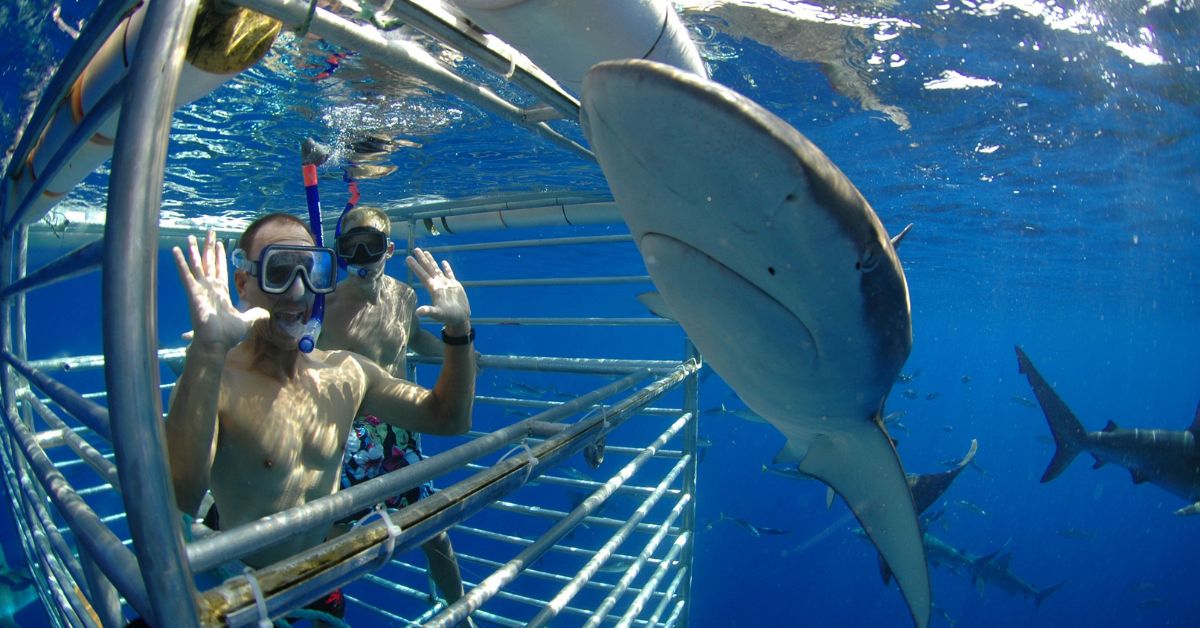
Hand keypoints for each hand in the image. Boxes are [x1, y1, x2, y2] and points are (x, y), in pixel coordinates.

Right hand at [172, 231, 267, 350]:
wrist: (216, 342)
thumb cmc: (228, 334)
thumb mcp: (246, 320)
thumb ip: (254, 314)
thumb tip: (266, 313)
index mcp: (221, 292)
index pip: (220, 269)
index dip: (219, 256)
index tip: (220, 243)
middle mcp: (210, 288)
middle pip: (209, 262)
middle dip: (209, 247)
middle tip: (209, 232)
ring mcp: (200, 289)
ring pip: (197, 265)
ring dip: (194, 250)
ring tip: (191, 236)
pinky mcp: (192, 293)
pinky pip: (185, 275)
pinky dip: (180, 263)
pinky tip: (176, 251)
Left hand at [407, 248, 470, 332]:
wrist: (460, 318)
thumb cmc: (448, 317)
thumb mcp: (438, 314)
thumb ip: (428, 311)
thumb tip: (418, 312)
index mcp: (433, 289)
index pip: (422, 275)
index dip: (415, 266)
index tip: (408, 258)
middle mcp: (438, 284)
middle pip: (428, 269)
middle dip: (422, 259)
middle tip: (415, 249)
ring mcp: (446, 284)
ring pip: (437, 269)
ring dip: (431, 261)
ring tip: (426, 252)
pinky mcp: (454, 285)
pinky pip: (449, 274)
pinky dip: (447, 268)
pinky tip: (444, 262)